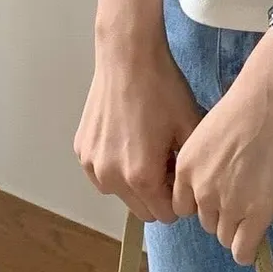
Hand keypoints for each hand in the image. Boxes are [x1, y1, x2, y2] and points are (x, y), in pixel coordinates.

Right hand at [74, 32, 201, 223]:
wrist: (129, 56)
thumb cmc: (162, 88)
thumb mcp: (190, 125)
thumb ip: (191, 168)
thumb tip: (190, 188)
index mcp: (141, 177)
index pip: (165, 215)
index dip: (178, 197)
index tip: (181, 173)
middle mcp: (111, 179)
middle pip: (141, 209)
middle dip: (157, 192)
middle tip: (167, 157)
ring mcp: (91, 165)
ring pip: (119, 192)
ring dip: (134, 180)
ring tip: (147, 144)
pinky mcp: (81, 150)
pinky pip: (102, 171)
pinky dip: (115, 163)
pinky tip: (128, 134)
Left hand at [171, 28, 272, 264]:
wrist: (271, 97)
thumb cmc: (247, 103)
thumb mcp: (209, 133)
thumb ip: (206, 162)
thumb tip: (217, 177)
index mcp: (186, 169)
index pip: (185, 206)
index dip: (204, 199)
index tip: (222, 190)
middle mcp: (201, 190)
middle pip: (206, 221)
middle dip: (223, 210)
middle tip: (245, 188)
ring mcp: (227, 205)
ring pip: (224, 235)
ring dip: (238, 223)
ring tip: (257, 198)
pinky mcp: (254, 214)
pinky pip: (242, 251)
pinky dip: (247, 247)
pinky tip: (256, 231)